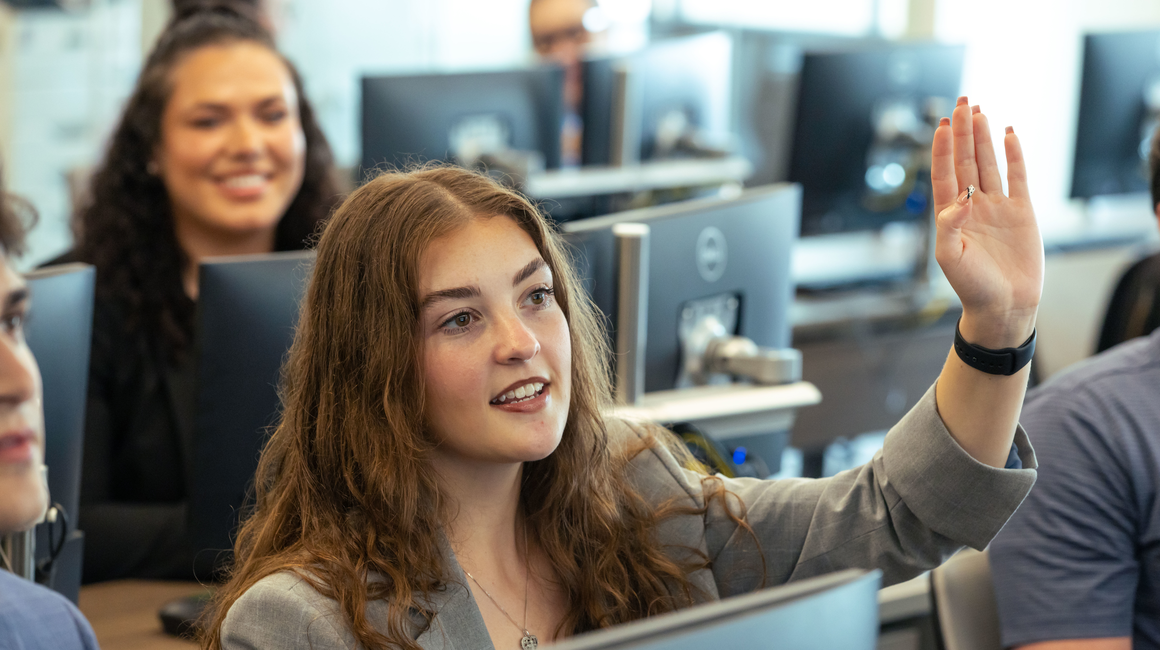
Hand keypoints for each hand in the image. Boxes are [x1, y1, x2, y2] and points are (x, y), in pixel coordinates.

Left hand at [931, 97, 1043, 348]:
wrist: (1005, 305)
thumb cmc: (973, 286)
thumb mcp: (951, 259)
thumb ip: (950, 228)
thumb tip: (960, 199)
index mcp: (950, 216)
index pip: (945, 173)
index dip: (943, 149)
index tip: (942, 124)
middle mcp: (972, 206)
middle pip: (967, 160)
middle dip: (963, 132)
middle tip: (961, 102)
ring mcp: (997, 206)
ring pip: (989, 163)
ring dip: (984, 138)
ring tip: (979, 111)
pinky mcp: (1022, 211)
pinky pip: (1017, 177)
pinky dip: (1014, 155)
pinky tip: (1008, 133)